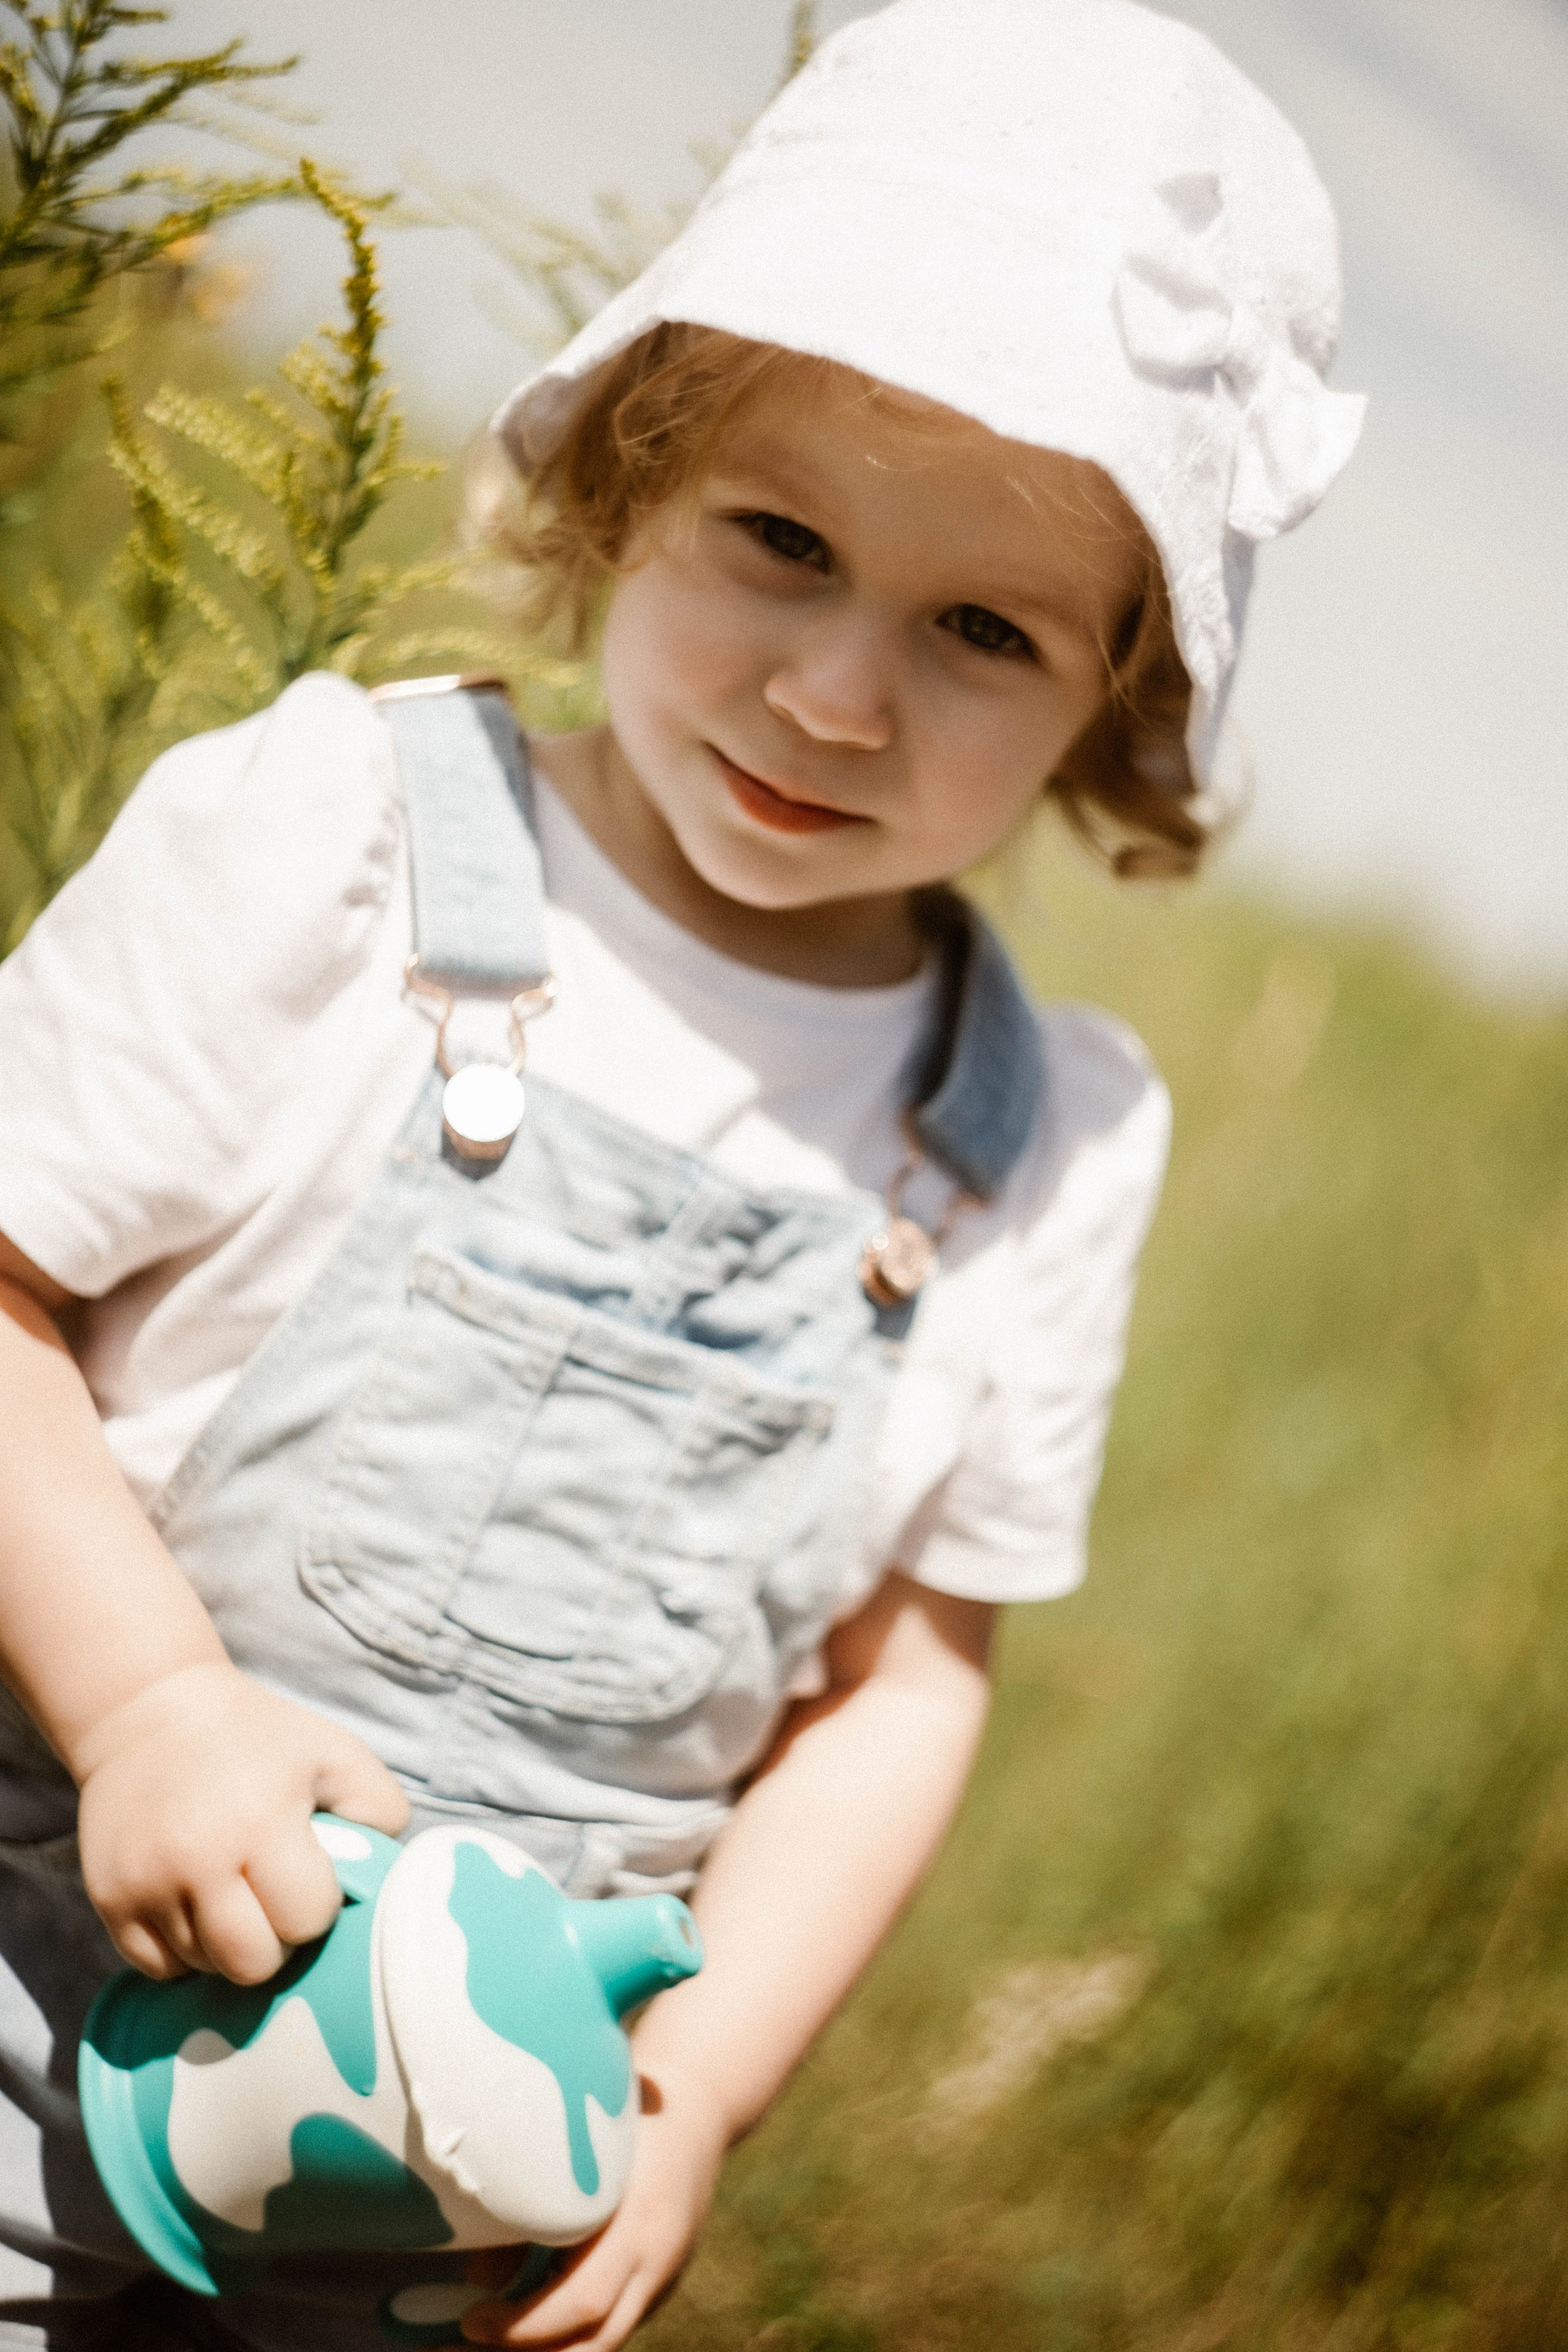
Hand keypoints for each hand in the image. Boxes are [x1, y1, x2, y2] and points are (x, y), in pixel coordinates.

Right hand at [72, 1659, 408, 1982]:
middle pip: (252, 1965)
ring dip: (229, 1944)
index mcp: (260, 1821)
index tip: (310, 1871)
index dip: (317, 1903)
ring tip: (235, 1891)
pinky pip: (158, 1968)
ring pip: (204, 1968)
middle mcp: (197, 1860)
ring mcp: (146, 1884)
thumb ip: (379, 1811)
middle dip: (276, 1942)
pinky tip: (197, 1904)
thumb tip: (383, 1880)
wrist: (147, 1713)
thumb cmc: (257, 1737)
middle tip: (274, 1899)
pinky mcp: (109, 1900)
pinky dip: (184, 1950)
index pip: (306, 1919)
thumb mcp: (334, 1752)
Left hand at [460, 2063, 728, 2347]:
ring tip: (487, 2341)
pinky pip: (613, 2323)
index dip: (523, 2326)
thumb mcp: (585, 2145)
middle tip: (470, 2338)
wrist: (698, 2106)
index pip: (581, 2302)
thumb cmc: (624, 2115)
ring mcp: (664, 2277)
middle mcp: (658, 2262)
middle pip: (596, 2342)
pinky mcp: (659, 2283)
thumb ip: (539, 2202)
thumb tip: (479, 2279)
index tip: (471, 2319)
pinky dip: (569, 2334)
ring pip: (605, 2343)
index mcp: (640, 2223)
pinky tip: (525, 2323)